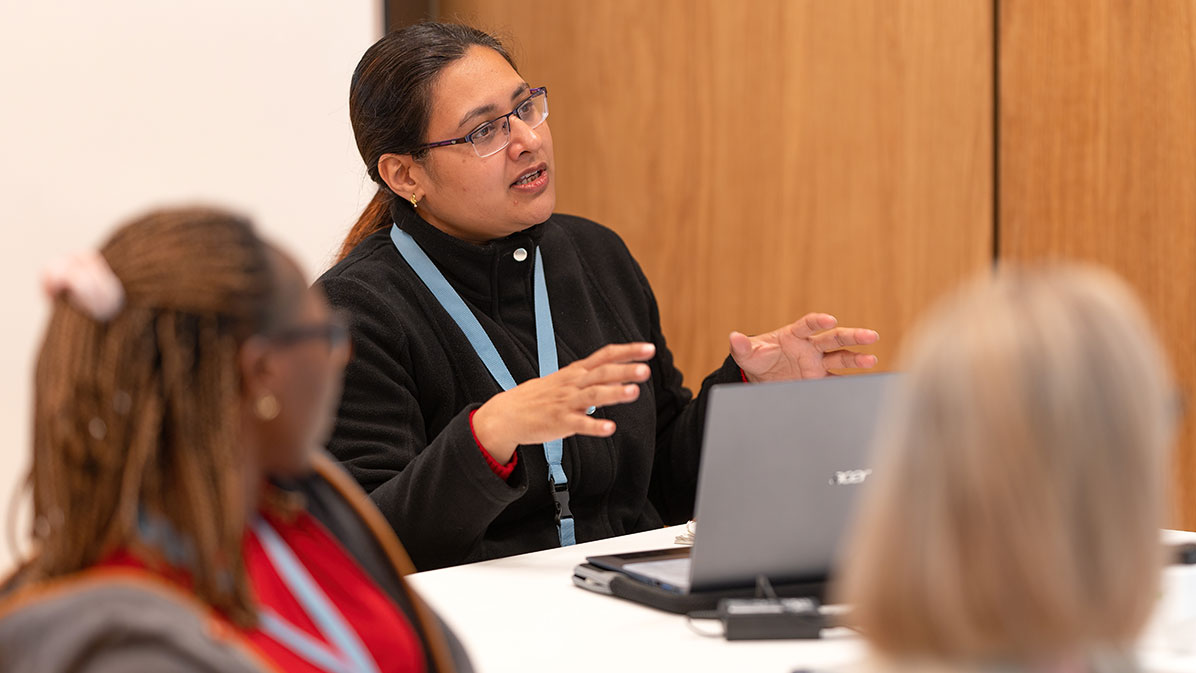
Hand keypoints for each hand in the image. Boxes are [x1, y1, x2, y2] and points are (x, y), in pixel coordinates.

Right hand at [471, 342, 655, 463]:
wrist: (508, 413)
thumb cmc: (541, 397)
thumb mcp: (567, 380)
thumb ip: (595, 377)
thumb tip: (622, 374)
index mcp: (576, 372)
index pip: (605, 356)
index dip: (628, 351)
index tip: (649, 348)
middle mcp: (573, 384)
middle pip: (602, 373)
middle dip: (625, 370)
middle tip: (646, 370)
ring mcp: (566, 402)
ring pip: (594, 396)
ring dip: (614, 393)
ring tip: (634, 393)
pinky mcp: (559, 422)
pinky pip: (579, 424)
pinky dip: (594, 426)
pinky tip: (609, 428)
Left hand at [729, 313, 878, 382]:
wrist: (761, 379)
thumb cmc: (757, 358)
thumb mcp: (747, 354)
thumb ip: (742, 346)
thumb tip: (733, 337)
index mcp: (794, 335)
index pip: (809, 325)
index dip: (819, 321)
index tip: (830, 320)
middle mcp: (810, 347)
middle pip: (834, 338)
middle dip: (852, 336)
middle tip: (871, 336)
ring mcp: (817, 363)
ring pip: (841, 358)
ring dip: (857, 358)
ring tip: (871, 360)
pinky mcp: (819, 379)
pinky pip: (837, 380)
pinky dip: (851, 382)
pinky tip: (866, 382)